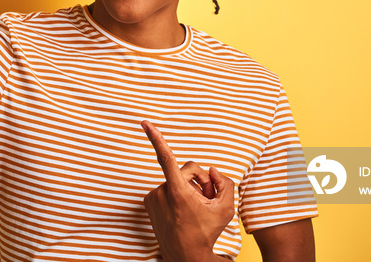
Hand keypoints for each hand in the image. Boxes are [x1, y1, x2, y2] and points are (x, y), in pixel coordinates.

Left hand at [141, 120, 234, 261]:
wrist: (186, 257)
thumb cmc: (207, 232)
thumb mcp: (227, 208)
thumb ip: (224, 183)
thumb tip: (211, 170)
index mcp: (177, 191)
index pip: (166, 157)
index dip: (156, 137)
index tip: (144, 123)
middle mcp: (161, 192)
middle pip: (186, 170)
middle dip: (199, 179)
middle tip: (209, 196)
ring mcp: (153, 198)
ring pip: (176, 179)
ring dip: (188, 188)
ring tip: (196, 206)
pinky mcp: (149, 202)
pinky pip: (167, 188)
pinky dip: (177, 194)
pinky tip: (184, 209)